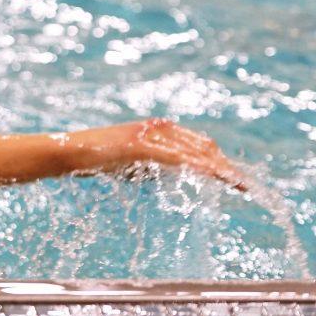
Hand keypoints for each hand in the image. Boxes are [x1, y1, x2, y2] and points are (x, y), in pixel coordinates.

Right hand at [102, 118, 247, 190]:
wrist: (71, 151)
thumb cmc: (99, 159)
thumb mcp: (133, 162)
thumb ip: (156, 165)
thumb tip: (176, 177)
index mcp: (159, 129)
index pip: (200, 144)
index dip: (220, 161)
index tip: (236, 178)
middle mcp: (159, 128)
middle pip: (204, 147)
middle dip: (227, 166)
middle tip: (245, 186)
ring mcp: (151, 135)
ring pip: (196, 152)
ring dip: (220, 168)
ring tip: (238, 184)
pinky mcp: (142, 146)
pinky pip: (177, 158)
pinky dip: (198, 167)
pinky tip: (213, 176)